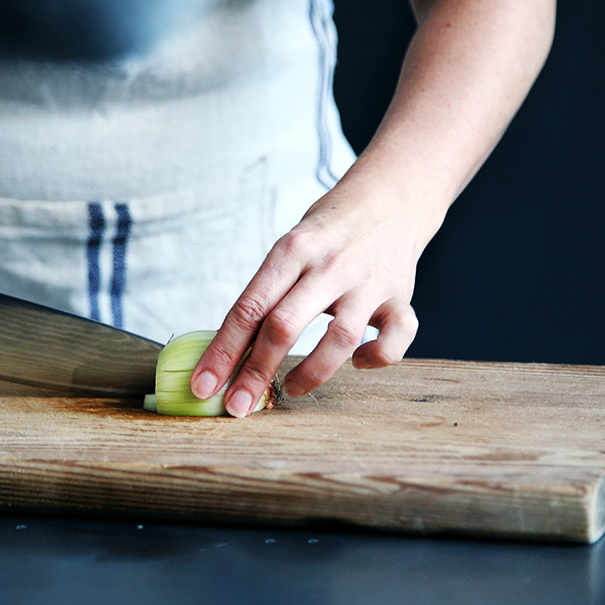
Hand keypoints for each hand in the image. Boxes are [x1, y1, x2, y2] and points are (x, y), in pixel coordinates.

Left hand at [189, 178, 427, 416]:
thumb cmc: (328, 233)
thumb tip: (230, 353)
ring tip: (291, 388)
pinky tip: (359, 361)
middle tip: (238, 406)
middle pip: (284, 325)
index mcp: (292, 250)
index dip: (223, 351)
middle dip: (255, 373)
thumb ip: (269, 292)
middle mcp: (330, 265)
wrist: (390, 197)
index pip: (249, 307)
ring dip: (311, 373)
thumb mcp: (291, 248)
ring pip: (339, 338)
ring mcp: (368, 281)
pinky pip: (397, 337)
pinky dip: (378, 357)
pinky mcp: (400, 296)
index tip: (204, 385)